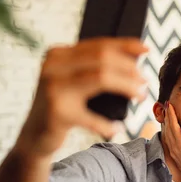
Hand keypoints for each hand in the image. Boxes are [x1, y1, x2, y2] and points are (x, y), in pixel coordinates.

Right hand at [17, 38, 148, 156]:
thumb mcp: (74, 81)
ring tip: (139, 96)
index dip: (125, 45)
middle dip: (129, 69)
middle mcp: (53, 67)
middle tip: (144, 81)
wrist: (34, 136)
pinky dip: (108, 124)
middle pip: (103, 58)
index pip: (98, 44)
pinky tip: (117, 128)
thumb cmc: (63, 107)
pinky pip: (93, 117)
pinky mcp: (57, 112)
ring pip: (102, 78)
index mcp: (58, 55)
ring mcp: (54, 88)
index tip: (146, 49)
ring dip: (127, 87)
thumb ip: (95, 67)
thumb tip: (134, 55)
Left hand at [163, 103, 180, 181]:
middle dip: (168, 116)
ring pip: (167, 134)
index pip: (174, 127)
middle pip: (168, 129)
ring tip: (167, 113)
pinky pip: (168, 139)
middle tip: (167, 105)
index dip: (172, 115)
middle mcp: (175, 148)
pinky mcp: (174, 154)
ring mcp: (173, 151)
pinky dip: (167, 130)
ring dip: (166, 122)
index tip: (170, 105)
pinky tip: (168, 127)